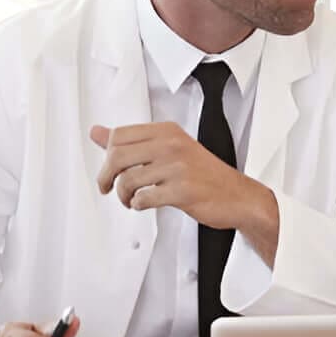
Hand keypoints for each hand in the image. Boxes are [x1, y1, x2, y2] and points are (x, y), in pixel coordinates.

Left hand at [92, 121, 276, 235]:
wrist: (238, 196)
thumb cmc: (203, 174)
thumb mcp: (169, 148)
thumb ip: (131, 141)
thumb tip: (97, 132)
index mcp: (167, 131)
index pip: (119, 135)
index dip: (106, 156)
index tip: (108, 170)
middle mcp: (171, 145)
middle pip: (118, 156)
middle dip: (106, 177)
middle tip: (108, 188)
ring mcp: (177, 167)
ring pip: (128, 180)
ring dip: (123, 195)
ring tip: (131, 200)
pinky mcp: (182, 191)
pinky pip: (144, 198)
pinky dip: (138, 205)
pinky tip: (144, 204)